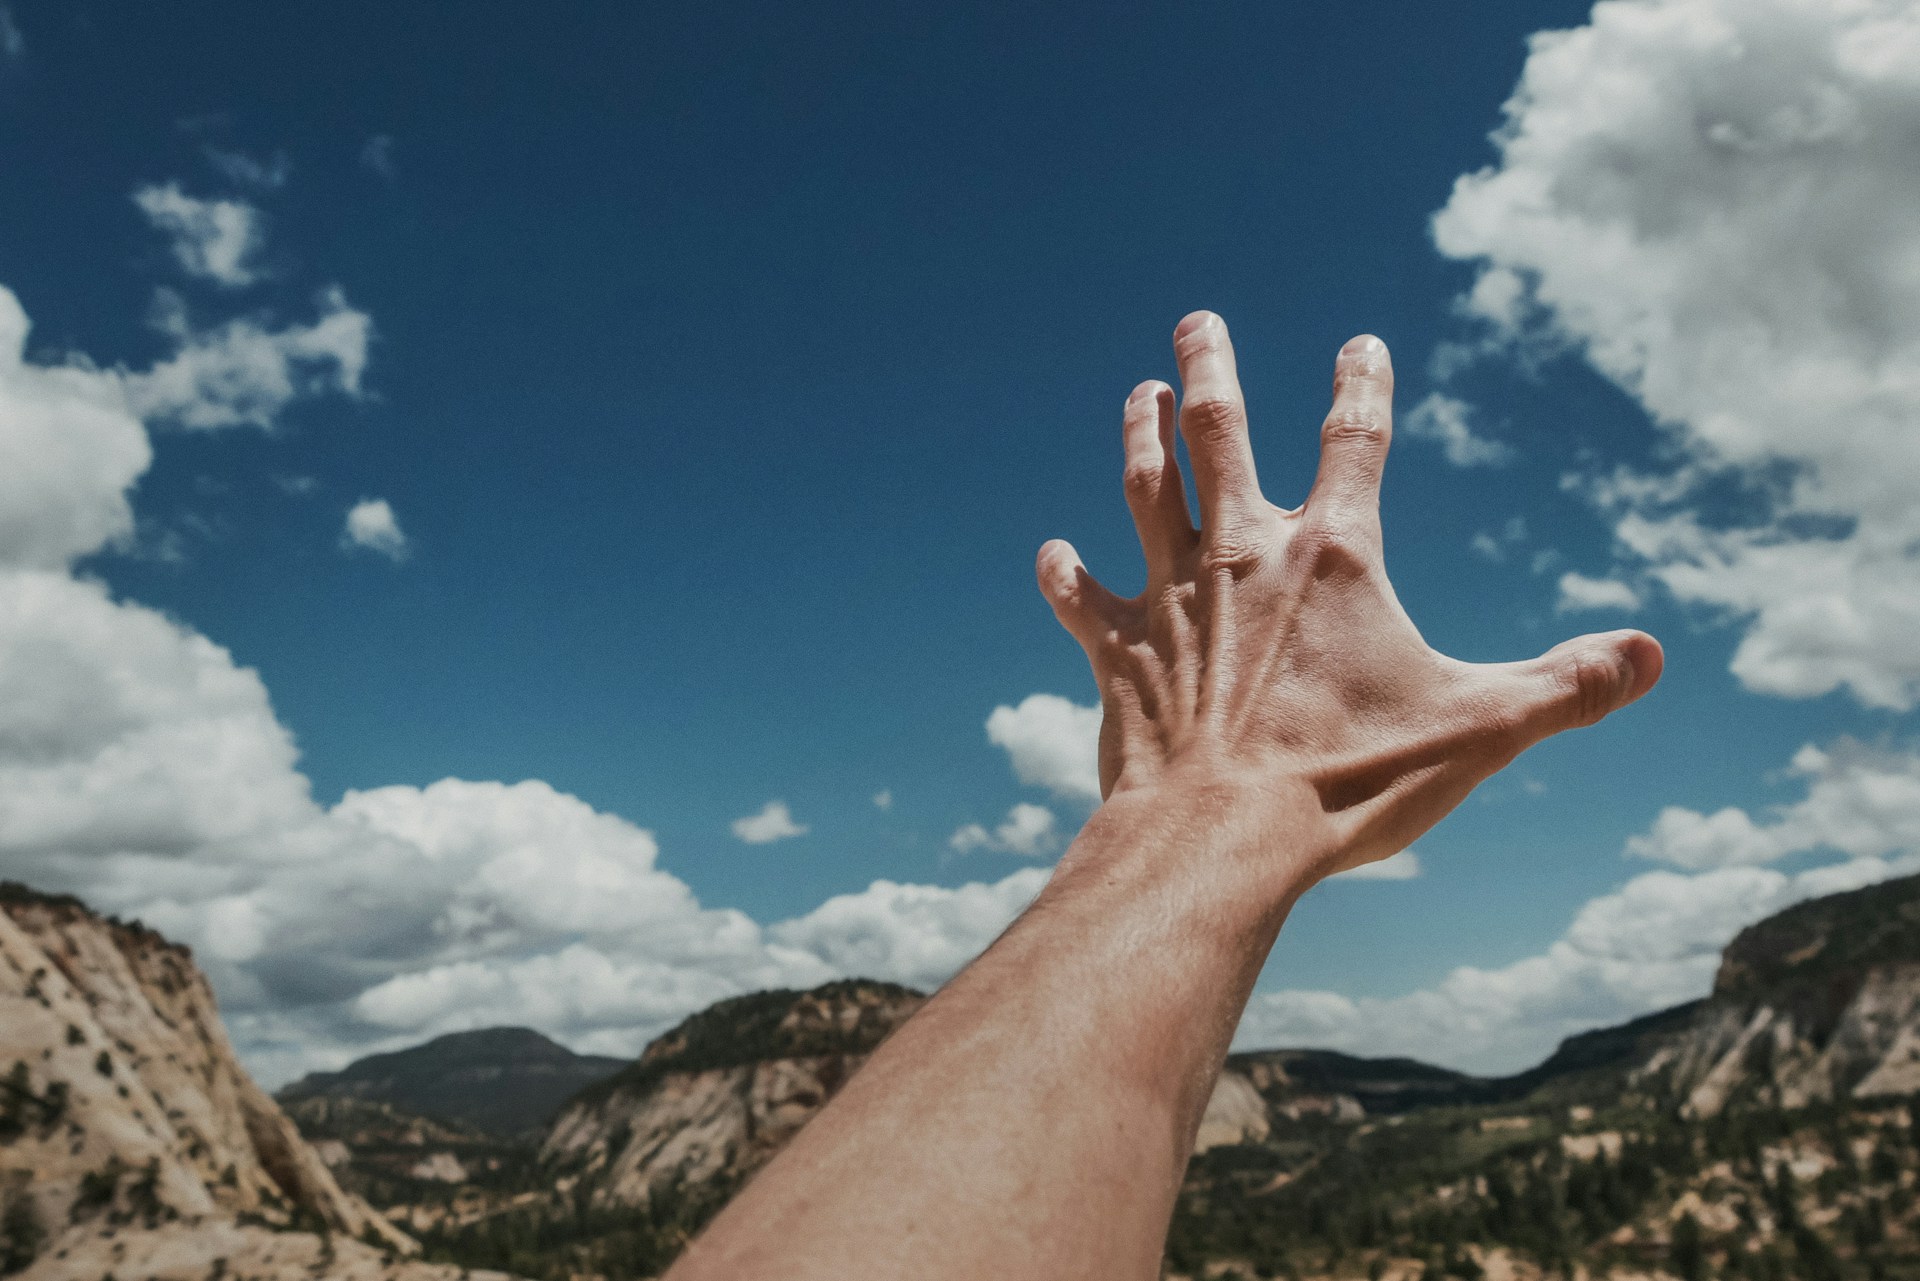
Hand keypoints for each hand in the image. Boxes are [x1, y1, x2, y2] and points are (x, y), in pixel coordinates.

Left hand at [1037, 312, 1660, 883]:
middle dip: (1209, 370)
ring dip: (1139, 438)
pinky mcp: (1119, 652)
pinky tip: (1050, 552)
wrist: (1221, 837)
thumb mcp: (1482, 730)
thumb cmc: (1349, 781)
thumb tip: (1653, 656)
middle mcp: (1241, 555)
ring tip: (1135, 393)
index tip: (1359, 345)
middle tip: (1196, 321)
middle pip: (1219, 434)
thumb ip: (1567, 686)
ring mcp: (1171, 598)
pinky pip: (1082, 601)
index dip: (1360, 387)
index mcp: (1331, 557)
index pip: (1354, 441)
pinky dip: (1064, 576)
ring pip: (1145, 492)